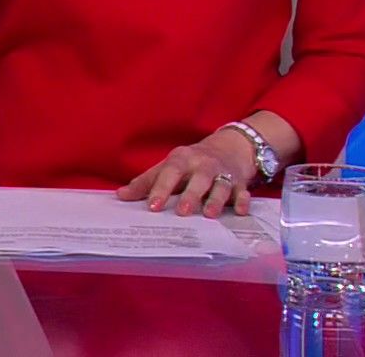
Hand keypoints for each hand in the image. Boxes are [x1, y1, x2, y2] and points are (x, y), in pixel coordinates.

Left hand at [116, 129, 258, 218]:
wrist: (229, 148)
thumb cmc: (191, 162)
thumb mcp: (168, 166)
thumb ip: (146, 182)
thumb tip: (121, 196)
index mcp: (182, 159)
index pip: (170, 172)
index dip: (161, 189)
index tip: (152, 206)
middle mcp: (203, 165)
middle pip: (198, 179)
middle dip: (191, 195)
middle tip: (182, 212)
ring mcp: (223, 173)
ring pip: (221, 186)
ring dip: (216, 200)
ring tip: (210, 215)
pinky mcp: (240, 183)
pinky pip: (243, 192)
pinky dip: (243, 201)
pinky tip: (241, 212)